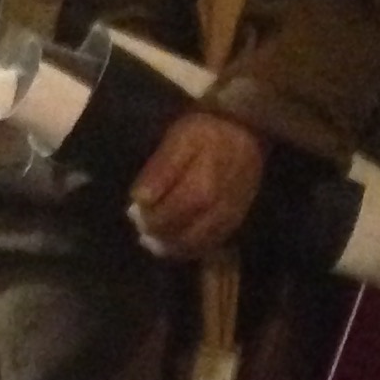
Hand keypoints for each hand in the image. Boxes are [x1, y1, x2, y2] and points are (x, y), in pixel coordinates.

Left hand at [128, 109, 265, 259]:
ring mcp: (232, 216)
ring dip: (172, 246)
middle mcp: (222, 207)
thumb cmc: (206, 133)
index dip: (151, 219)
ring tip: (152, 238)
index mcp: (205, 185)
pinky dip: (190, 247)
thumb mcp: (178, 140)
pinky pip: (213, 243)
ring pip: (199, 244)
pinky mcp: (236, 220)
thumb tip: (140, 199)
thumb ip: (160, 170)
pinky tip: (174, 241)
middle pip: (186, 235)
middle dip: (158, 235)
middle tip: (141, 227)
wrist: (245, 131)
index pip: (172, 215)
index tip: (134, 213)